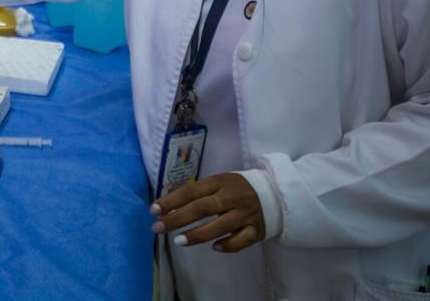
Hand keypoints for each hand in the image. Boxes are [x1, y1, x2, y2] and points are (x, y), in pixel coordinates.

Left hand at [150, 173, 264, 252]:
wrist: (275, 193)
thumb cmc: (237, 189)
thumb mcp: (218, 182)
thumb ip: (197, 190)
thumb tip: (167, 200)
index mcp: (219, 182)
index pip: (191, 191)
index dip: (172, 200)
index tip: (154, 210)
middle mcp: (232, 197)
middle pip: (202, 208)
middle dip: (177, 218)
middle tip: (158, 227)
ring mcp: (245, 214)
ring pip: (221, 225)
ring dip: (198, 234)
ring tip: (178, 241)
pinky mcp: (256, 229)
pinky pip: (242, 240)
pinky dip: (229, 244)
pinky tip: (214, 248)